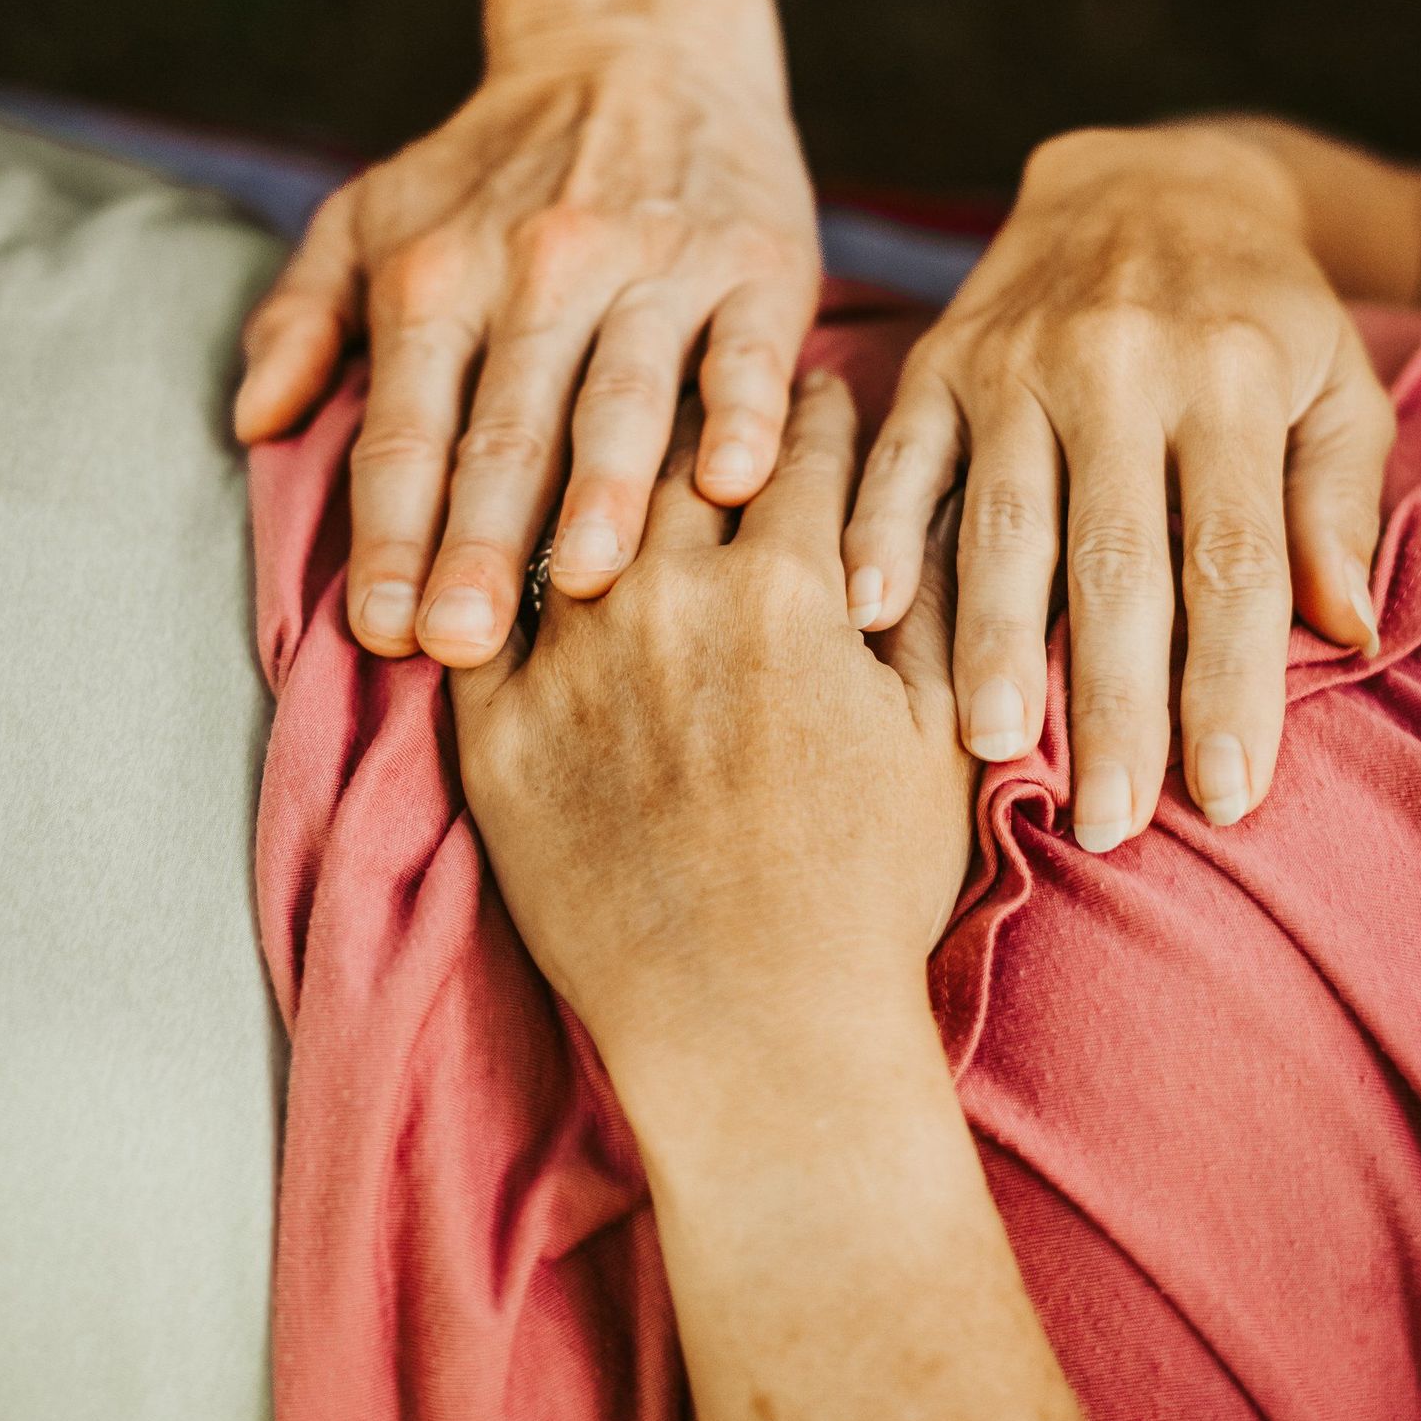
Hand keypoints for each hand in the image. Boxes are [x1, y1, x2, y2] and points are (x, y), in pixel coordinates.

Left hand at [235, 21, 819, 667]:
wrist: (636, 42)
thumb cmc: (489, 164)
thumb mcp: (371, 213)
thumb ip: (302, 314)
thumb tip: (251, 420)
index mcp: (437, 273)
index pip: (406, 427)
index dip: (391, 533)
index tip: (380, 633)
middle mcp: (538, 268)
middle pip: (504, 430)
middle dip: (479, 542)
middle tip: (460, 645)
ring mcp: (652, 263)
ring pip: (623, 396)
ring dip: (602, 493)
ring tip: (582, 584)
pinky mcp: (754, 258)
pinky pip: (746, 349)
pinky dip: (742, 412)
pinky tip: (735, 482)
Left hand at [451, 372, 972, 1077]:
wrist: (752, 1025)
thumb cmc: (867, 889)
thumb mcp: (936, 731)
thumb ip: (927, 600)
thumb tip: (927, 509)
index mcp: (790, 584)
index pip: (807, 453)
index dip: (821, 415)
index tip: (821, 395)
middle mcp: (667, 594)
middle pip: (676, 456)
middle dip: (702, 416)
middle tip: (705, 399)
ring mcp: (568, 656)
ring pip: (570, 512)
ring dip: (595, 471)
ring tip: (605, 450)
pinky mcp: (493, 725)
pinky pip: (484, 607)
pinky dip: (503, 567)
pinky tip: (519, 552)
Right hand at [842, 124, 1394, 852]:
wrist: (1146, 180)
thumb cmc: (1258, 312)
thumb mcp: (1333, 381)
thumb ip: (1334, 500)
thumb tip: (1343, 630)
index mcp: (1231, 380)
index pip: (1233, 558)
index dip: (1230, 683)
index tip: (1226, 795)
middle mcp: (1122, 367)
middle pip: (1117, 562)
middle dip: (1115, 701)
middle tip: (1110, 822)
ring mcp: (1017, 362)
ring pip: (1003, 521)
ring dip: (994, 641)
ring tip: (995, 748)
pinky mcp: (942, 359)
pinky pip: (902, 457)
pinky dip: (877, 534)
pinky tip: (868, 616)